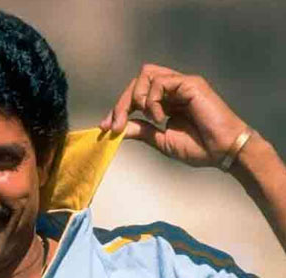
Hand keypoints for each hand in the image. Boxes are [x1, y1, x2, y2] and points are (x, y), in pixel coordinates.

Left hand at [99, 64, 248, 167]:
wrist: (223, 152)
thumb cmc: (199, 147)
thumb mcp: (161, 140)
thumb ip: (141, 130)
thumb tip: (119, 127)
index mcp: (165, 102)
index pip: (135, 95)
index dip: (118, 108)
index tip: (106, 127)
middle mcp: (172, 90)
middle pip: (137, 81)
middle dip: (121, 103)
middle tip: (115, 125)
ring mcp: (181, 84)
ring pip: (146, 74)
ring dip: (138, 97)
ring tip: (148, 118)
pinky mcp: (190, 83)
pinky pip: (161, 81)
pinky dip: (154, 99)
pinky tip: (162, 117)